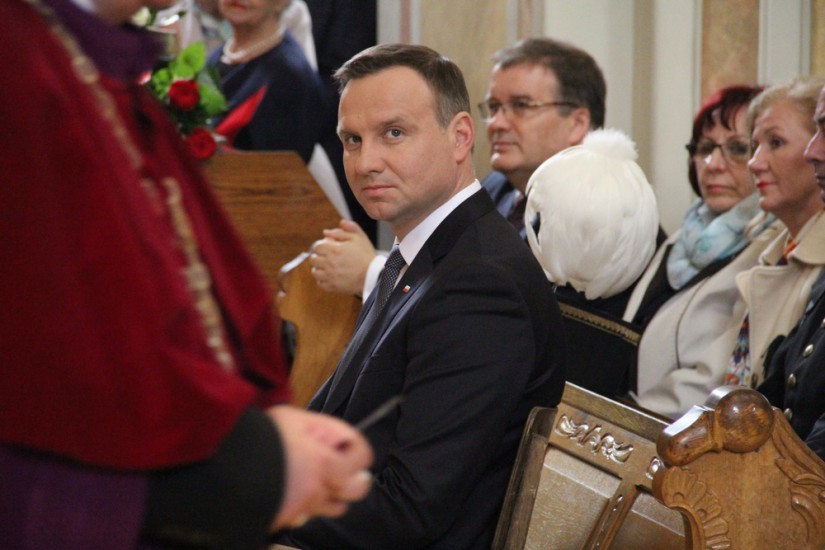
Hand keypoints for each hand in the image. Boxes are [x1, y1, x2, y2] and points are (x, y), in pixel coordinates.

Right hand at [267, 406, 372, 530]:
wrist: (226, 464)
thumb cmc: (260, 437)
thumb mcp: (293, 418)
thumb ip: (321, 428)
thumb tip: (337, 436)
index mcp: (324, 461)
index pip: (363, 458)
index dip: (357, 449)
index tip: (348, 445)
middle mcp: (319, 487)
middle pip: (356, 489)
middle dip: (355, 477)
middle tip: (344, 468)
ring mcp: (305, 506)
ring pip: (336, 505)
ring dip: (333, 493)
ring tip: (320, 480)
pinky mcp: (290, 518)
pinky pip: (310, 514)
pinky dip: (309, 505)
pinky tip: (297, 491)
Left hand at [309, 220, 375, 294]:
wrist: (373, 275)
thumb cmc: (366, 256)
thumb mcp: (359, 237)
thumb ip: (345, 230)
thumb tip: (326, 231)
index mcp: (334, 250)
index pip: (317, 247)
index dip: (320, 246)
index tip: (325, 248)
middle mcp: (329, 263)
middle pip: (313, 259)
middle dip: (318, 257)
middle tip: (325, 257)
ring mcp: (330, 276)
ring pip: (315, 272)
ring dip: (318, 268)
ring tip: (326, 267)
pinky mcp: (332, 287)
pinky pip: (320, 283)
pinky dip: (322, 280)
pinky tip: (329, 277)